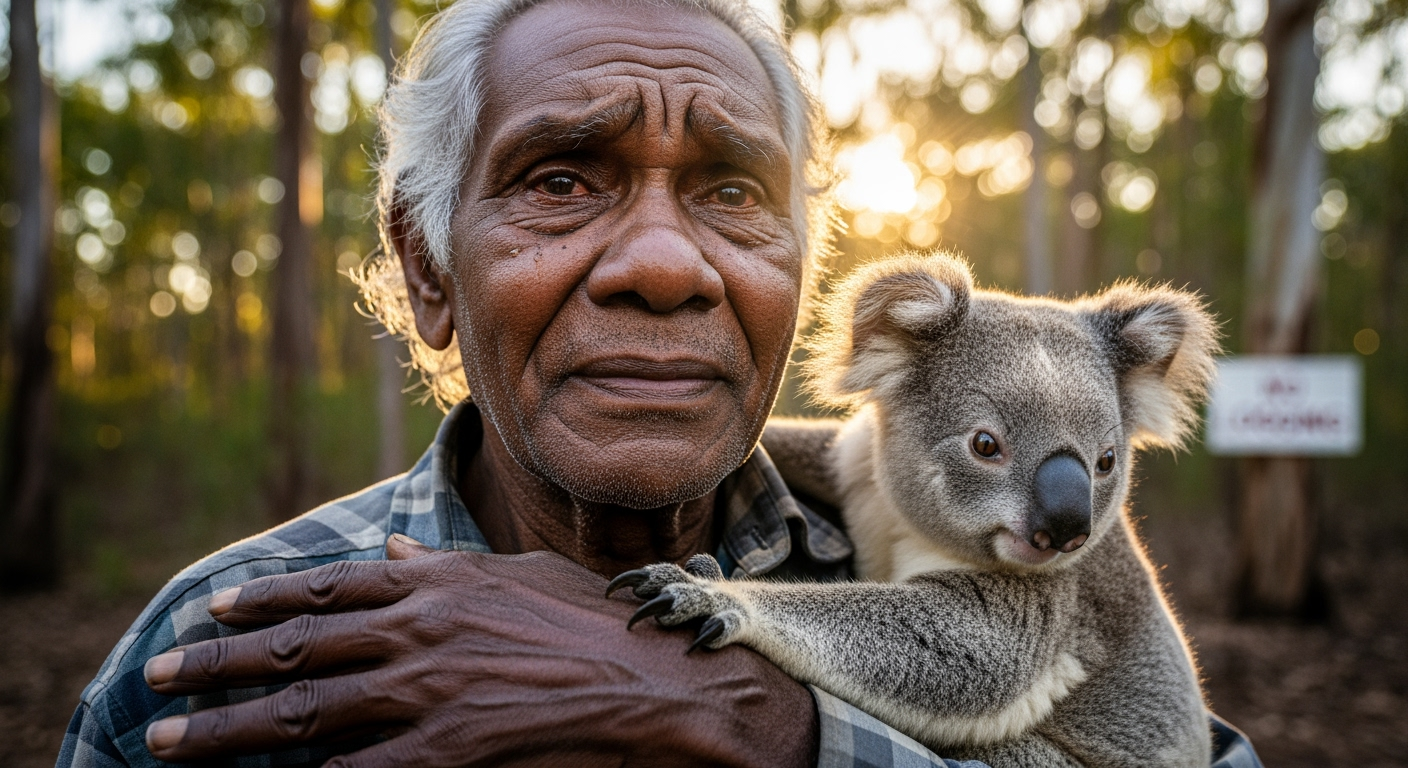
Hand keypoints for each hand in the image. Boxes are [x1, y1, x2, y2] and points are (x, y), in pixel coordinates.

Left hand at [142, 535, 817, 766]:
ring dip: (226, 729)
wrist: (654, 683)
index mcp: (435, 585)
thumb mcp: (521, 577)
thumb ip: (448, 567)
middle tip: (158, 679)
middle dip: (216, 666)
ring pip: (301, 712)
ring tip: (169, 743)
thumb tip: (395, 556)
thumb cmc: (597, 625)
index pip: (327, 589)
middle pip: (293, 649)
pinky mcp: (441, 755)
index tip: (212, 608)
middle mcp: (416, 634)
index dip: (262, 600)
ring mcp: (423, 696)